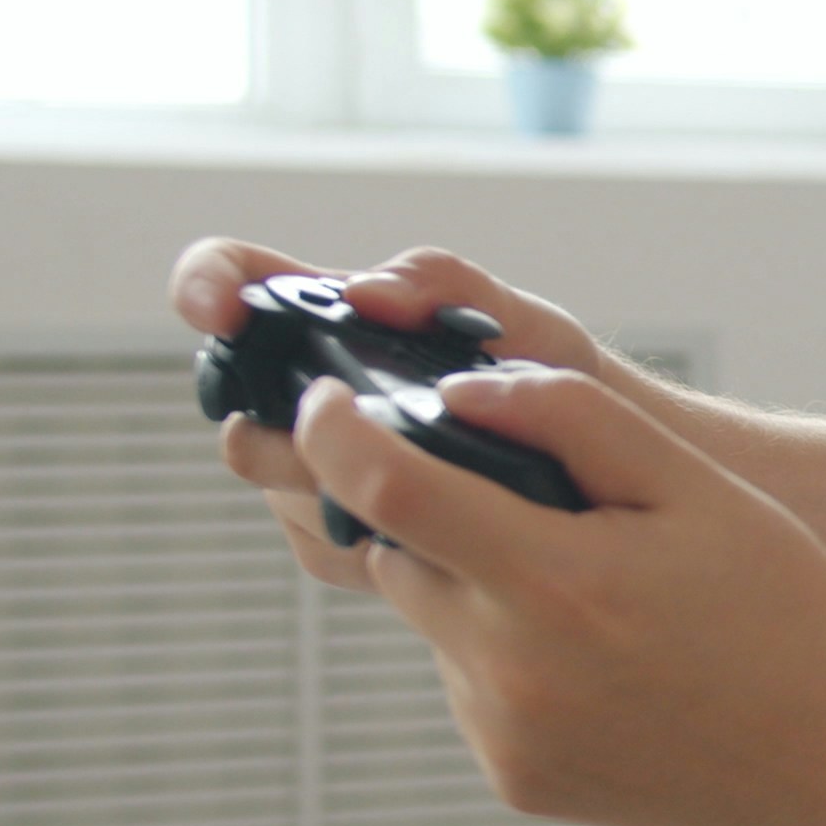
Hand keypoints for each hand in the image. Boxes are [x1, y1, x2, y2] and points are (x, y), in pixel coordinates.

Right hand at [166, 237, 623, 589]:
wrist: (617, 491)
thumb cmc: (565, 385)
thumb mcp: (526, 323)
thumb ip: (452, 286)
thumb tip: (367, 294)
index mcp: (345, 323)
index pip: (237, 281)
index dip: (208, 284)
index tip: (219, 307)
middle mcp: (321, 396)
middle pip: (248, 411)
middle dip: (291, 429)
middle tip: (366, 435)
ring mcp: (331, 470)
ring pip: (284, 486)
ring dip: (339, 489)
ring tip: (431, 485)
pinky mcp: (358, 535)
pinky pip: (328, 544)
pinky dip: (371, 538)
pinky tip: (432, 535)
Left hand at [285, 363, 825, 825]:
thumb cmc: (783, 606)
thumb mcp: (697, 486)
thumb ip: (573, 419)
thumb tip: (460, 393)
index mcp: (557, 582)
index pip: (389, 490)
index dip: (337, 433)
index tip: (325, 399)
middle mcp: (512, 670)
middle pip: (398, 555)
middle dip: (433, 512)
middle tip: (530, 504)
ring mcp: (506, 735)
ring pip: (434, 623)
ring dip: (475, 586)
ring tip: (593, 595)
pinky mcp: (514, 778)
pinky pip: (472, 687)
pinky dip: (506, 655)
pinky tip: (602, 659)